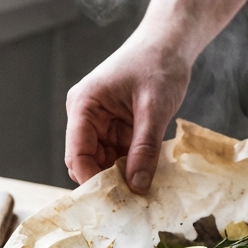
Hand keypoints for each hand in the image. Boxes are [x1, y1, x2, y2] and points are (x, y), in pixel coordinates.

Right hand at [64, 36, 190, 193]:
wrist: (171, 43)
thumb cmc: (158, 64)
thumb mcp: (154, 109)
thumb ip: (144, 148)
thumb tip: (137, 186)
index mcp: (84, 105)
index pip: (77, 153)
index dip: (91, 180)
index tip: (115, 201)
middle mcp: (86, 116)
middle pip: (87, 162)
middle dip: (107, 182)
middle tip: (132, 203)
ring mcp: (101, 122)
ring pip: (104, 162)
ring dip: (121, 176)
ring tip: (143, 192)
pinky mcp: (117, 126)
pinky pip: (119, 154)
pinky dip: (132, 166)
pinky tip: (148, 176)